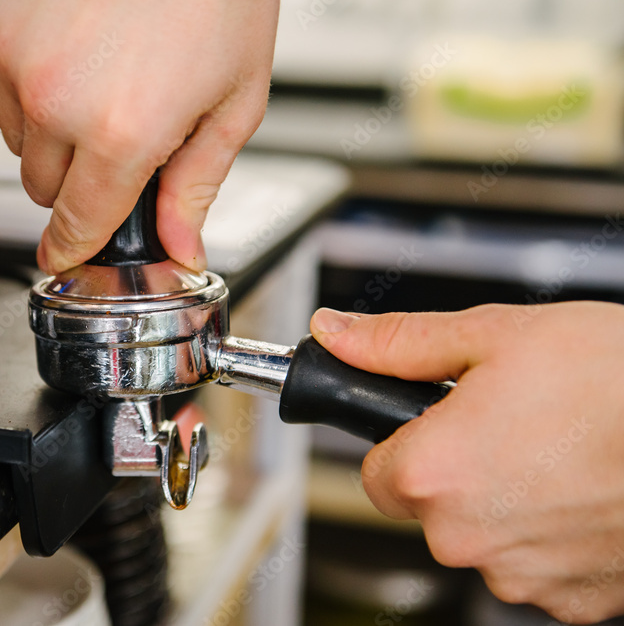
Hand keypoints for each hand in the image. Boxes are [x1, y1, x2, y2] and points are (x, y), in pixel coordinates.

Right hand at [0, 0, 281, 272]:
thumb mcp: (235, 101)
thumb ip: (196, 184)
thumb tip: (179, 242)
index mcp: (120, 133)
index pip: (75, 224)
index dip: (72, 248)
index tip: (65, 255)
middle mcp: (54, 99)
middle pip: (40, 185)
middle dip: (77, 178)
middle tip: (121, 133)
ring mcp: (16, 52)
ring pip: (14, 132)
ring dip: (49, 125)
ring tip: (103, 74)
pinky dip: (28, 71)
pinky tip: (76, 39)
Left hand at [310, 302, 623, 623]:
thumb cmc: (620, 381)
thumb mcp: (496, 335)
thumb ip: (399, 343)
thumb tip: (335, 332)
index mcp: (434, 473)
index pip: (374, 472)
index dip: (403, 440)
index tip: (435, 422)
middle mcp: (469, 539)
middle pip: (428, 507)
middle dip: (456, 468)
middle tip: (512, 424)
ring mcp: (524, 577)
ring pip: (484, 536)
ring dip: (506, 501)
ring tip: (559, 451)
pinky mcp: (576, 602)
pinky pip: (537, 565)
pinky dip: (551, 533)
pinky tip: (584, 490)